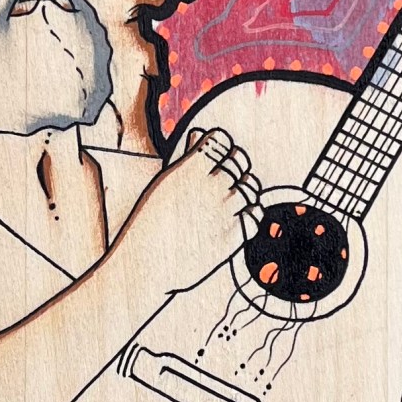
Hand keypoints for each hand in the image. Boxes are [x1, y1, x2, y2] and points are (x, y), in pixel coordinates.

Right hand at [111, 127, 261, 294]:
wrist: (145, 266)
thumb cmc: (149, 224)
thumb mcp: (163, 185)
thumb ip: (186, 159)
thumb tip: (200, 135)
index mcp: (189, 169)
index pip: (222, 140)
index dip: (222, 147)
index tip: (217, 157)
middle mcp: (210, 187)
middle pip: (241, 160)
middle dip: (235, 166)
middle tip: (226, 179)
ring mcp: (224, 212)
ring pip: (252, 187)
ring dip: (245, 189)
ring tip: (231, 199)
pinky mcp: (232, 237)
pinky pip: (256, 215)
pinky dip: (251, 213)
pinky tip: (238, 217)